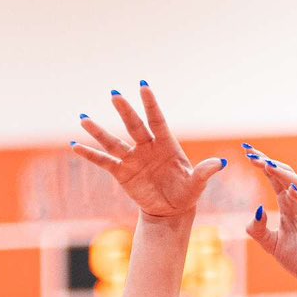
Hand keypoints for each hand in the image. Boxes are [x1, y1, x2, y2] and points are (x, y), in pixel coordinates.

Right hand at [71, 84, 224, 221]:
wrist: (171, 209)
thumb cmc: (186, 193)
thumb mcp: (197, 184)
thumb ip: (205, 172)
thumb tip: (221, 164)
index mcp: (166, 144)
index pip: (157, 120)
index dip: (150, 104)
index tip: (143, 86)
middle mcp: (147, 147)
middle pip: (134, 126)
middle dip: (125, 111)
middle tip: (115, 95)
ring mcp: (132, 159)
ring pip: (113, 142)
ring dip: (99, 131)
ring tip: (83, 118)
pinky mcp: (122, 173)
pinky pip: (104, 162)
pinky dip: (90, 154)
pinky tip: (75, 145)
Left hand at [245, 146, 296, 295]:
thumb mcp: (271, 244)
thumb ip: (258, 229)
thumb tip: (256, 210)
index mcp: (288, 205)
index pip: (274, 178)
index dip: (262, 165)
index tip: (245, 152)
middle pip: (284, 175)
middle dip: (268, 163)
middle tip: (251, 153)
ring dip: (283, 174)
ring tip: (268, 165)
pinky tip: (290, 189)